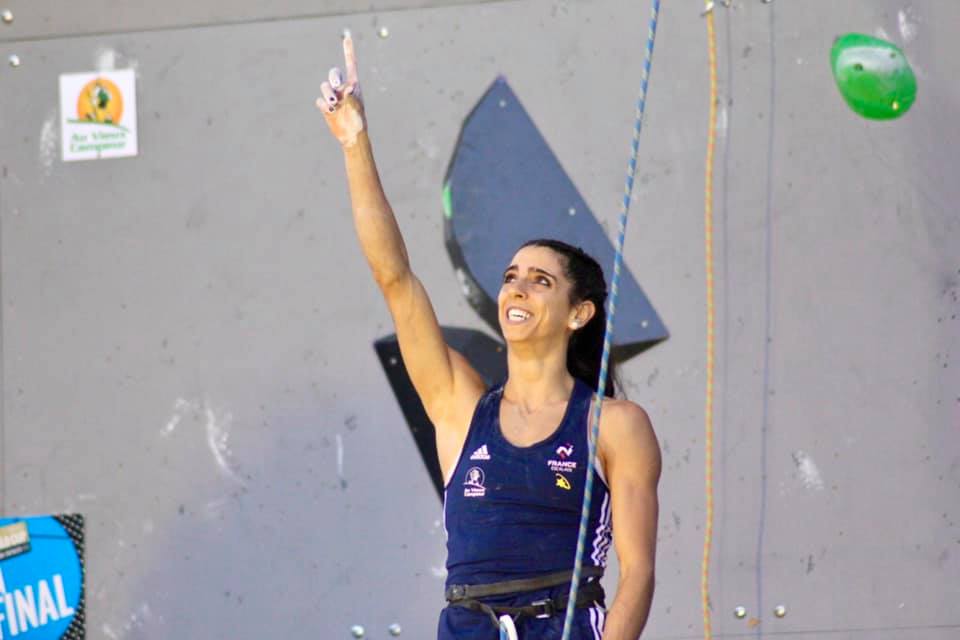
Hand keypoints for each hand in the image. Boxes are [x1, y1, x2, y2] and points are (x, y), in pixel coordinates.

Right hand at [316, 31, 365, 147]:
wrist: (352, 136)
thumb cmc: (358, 122)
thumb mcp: (357, 108)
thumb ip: (352, 96)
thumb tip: (349, 88)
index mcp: (354, 85)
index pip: (351, 65)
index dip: (348, 51)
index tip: (347, 37)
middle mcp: (342, 89)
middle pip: (334, 74)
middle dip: (333, 77)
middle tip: (336, 85)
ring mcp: (333, 97)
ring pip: (324, 87)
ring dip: (327, 93)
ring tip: (334, 103)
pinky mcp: (326, 106)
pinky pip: (320, 101)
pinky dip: (324, 105)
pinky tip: (330, 111)